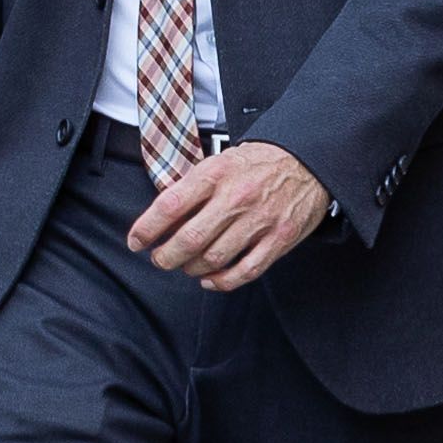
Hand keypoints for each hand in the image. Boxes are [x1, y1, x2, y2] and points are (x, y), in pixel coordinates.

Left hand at [127, 138, 330, 290]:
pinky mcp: (279, 239)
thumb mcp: (218, 162)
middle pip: (189, 239)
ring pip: (214, 259)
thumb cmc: (256, 163)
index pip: (169, 206)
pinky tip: (210, 280)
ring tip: (186, 266)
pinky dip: (222, 282)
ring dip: (191, 268)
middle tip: (159, 259)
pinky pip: (246, 271)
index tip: (136, 241)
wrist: (306, 161)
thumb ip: (191, 187)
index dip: (147, 229)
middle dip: (166, 256)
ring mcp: (260, 221)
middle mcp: (236, 198)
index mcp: (215, 175)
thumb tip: (160, 217)